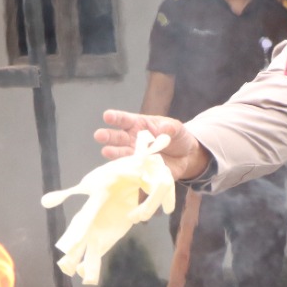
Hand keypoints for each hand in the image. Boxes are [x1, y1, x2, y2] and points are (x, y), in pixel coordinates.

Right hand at [96, 110, 210, 180]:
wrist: (186, 156)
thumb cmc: (177, 136)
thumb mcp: (177, 128)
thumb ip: (171, 127)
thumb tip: (165, 129)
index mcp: (138, 125)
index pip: (124, 120)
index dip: (115, 118)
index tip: (107, 116)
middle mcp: (132, 140)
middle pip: (117, 137)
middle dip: (108, 136)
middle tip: (99, 135)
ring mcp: (136, 156)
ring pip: (122, 154)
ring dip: (114, 153)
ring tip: (106, 151)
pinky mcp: (142, 170)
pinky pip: (133, 171)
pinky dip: (129, 170)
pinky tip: (123, 170)